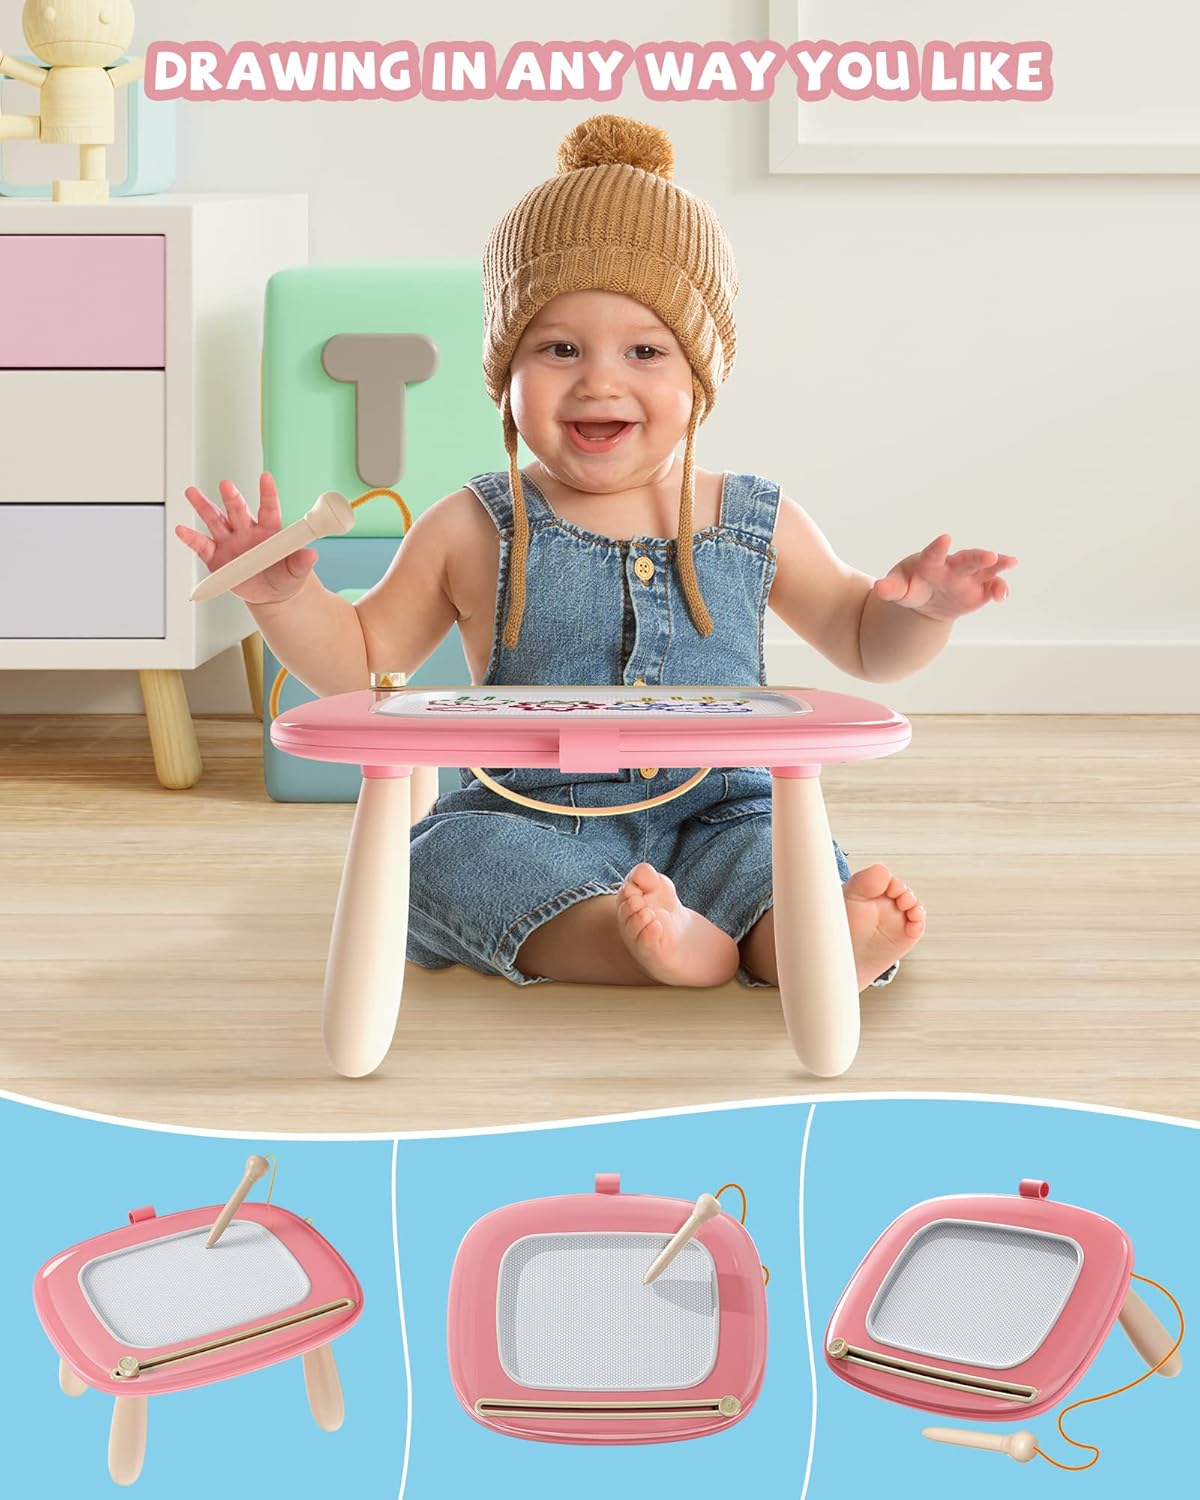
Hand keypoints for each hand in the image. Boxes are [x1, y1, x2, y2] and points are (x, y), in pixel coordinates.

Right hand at [176, 472, 317, 604]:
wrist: (271, 595)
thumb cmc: (285, 577)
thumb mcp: (296, 572)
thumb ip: (300, 562)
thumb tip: (311, 554)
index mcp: (268, 530)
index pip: (268, 508)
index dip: (267, 492)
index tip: (266, 477)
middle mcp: (246, 531)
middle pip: (237, 510)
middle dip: (231, 497)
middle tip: (226, 485)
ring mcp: (229, 542)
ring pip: (215, 520)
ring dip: (203, 507)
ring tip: (192, 493)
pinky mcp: (216, 557)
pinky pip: (201, 546)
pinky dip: (191, 538)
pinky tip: (182, 529)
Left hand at [872, 535, 1016, 621]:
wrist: (927, 602)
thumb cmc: (911, 586)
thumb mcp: (899, 588)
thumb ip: (890, 588)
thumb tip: (878, 588)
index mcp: (931, 562)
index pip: (934, 554)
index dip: (938, 548)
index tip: (944, 539)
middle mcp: (953, 566)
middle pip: (966, 559)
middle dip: (978, 557)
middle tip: (989, 556)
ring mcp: (970, 576)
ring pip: (987, 568)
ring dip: (998, 565)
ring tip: (1011, 562)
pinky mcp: (981, 589)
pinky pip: (994, 587)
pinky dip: (1000, 590)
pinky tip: (1003, 596)